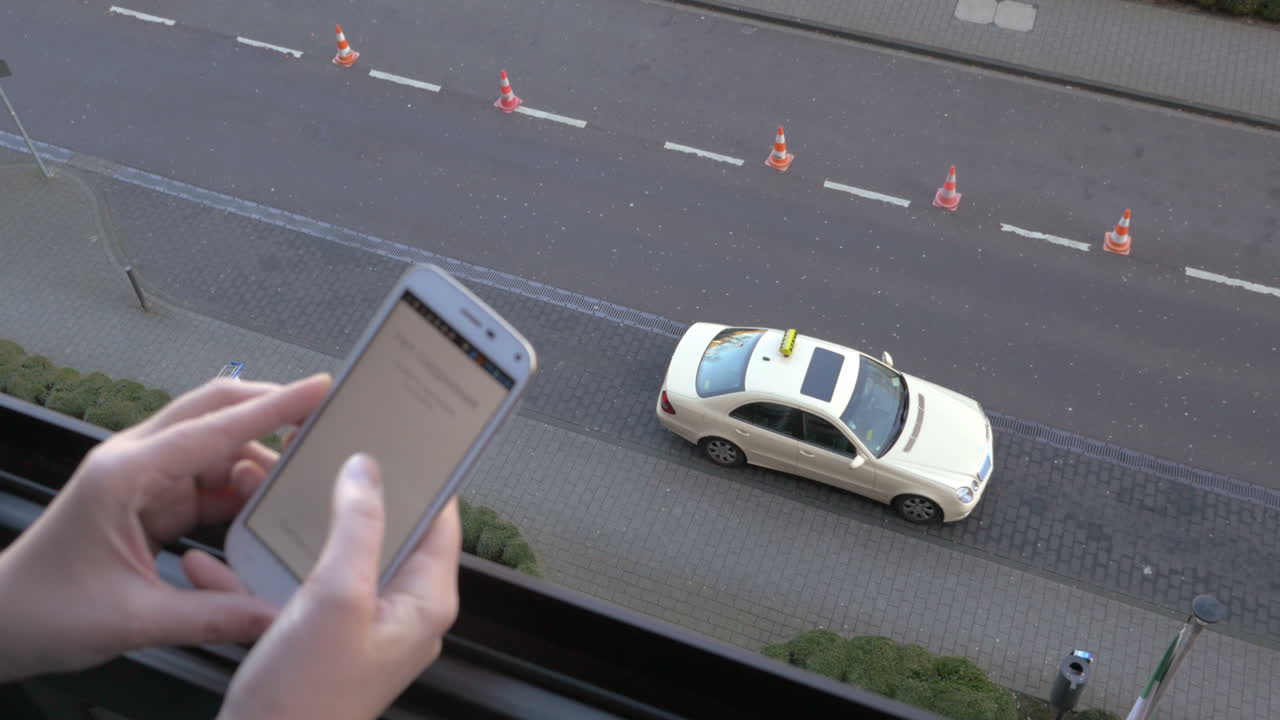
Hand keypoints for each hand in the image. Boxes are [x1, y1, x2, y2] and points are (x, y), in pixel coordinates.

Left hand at [0, 374, 331, 681]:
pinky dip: (239, 491)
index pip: (214, 428)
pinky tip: (266, 506)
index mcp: (125, 475)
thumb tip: (274, 615)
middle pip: (214, 412)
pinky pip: (207, 482)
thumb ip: (212, 615)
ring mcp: (141, 480)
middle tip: (322, 416)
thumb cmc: (42, 612)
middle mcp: (133, 464)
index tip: (318, 390)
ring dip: (257, 459)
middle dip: (269, 410)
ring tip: (300, 479)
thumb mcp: (132, 619)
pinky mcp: (148, 502)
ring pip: (215, 448)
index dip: (273, 408)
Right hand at [220, 454, 461, 719]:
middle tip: (317, 453)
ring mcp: (360, 626)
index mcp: (424, 600)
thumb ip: (357, 527)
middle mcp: (400, 611)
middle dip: (346, 491)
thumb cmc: (306, 700)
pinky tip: (226, 556)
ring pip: (335, 554)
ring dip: (299, 523)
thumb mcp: (336, 598)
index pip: (439, 518)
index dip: (421, 474)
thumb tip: (368, 470)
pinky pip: (300, 586)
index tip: (399, 435)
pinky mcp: (321, 640)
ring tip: (263, 488)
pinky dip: (266, 568)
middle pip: (384, 531)